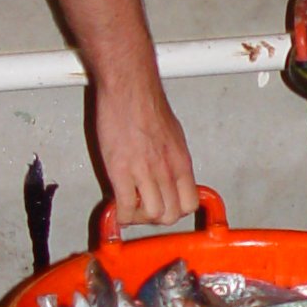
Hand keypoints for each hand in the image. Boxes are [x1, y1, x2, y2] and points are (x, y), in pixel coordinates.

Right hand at [94, 76, 199, 234]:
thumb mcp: (173, 135)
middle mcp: (167, 171)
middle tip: (142, 207)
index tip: (162, 205)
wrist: (130, 89)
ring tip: (129, 205)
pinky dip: (121, 214)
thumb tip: (167, 172)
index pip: (190, 204)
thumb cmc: (149, 105)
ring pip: (152, 216)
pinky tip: (116, 206)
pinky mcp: (121, 172)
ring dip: (139, 217)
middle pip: (171, 215)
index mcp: (181, 163)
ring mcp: (145, 173)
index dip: (175, 210)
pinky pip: (125, 208)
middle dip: (156, 217)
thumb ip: (171, 159)